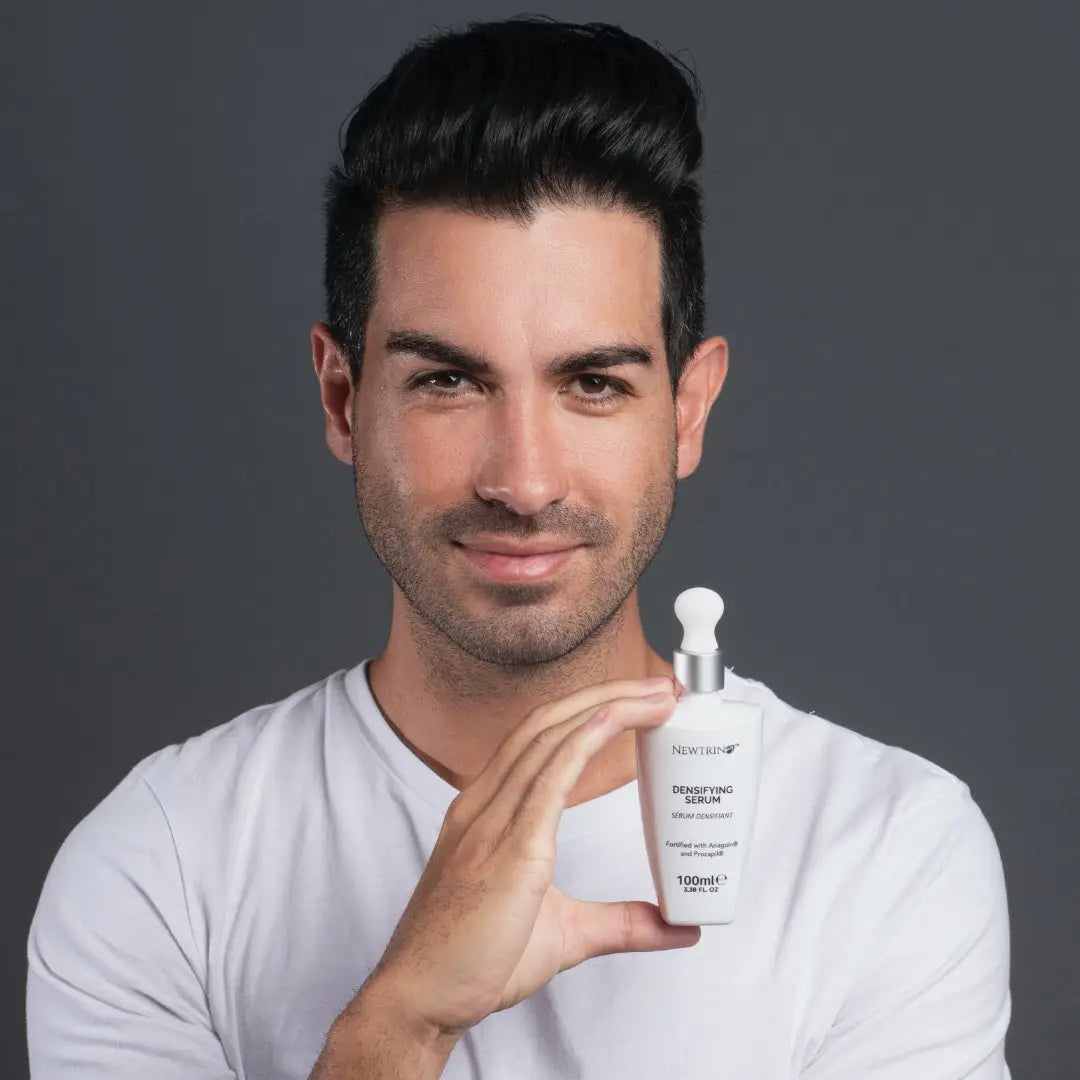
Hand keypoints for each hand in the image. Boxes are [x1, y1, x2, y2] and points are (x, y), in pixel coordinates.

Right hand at [357, 676, 699, 1041]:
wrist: (420, 1001)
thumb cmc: (473, 962)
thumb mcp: (565, 933)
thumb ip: (621, 922)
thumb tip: (678, 926)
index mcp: (488, 810)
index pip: (542, 737)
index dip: (590, 709)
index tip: (642, 701)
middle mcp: (485, 802)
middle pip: (549, 722)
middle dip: (607, 693)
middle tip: (663, 685)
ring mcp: (490, 821)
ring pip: (550, 737)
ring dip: (606, 706)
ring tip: (657, 695)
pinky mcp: (507, 850)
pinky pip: (546, 778)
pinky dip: (582, 740)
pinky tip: (613, 718)